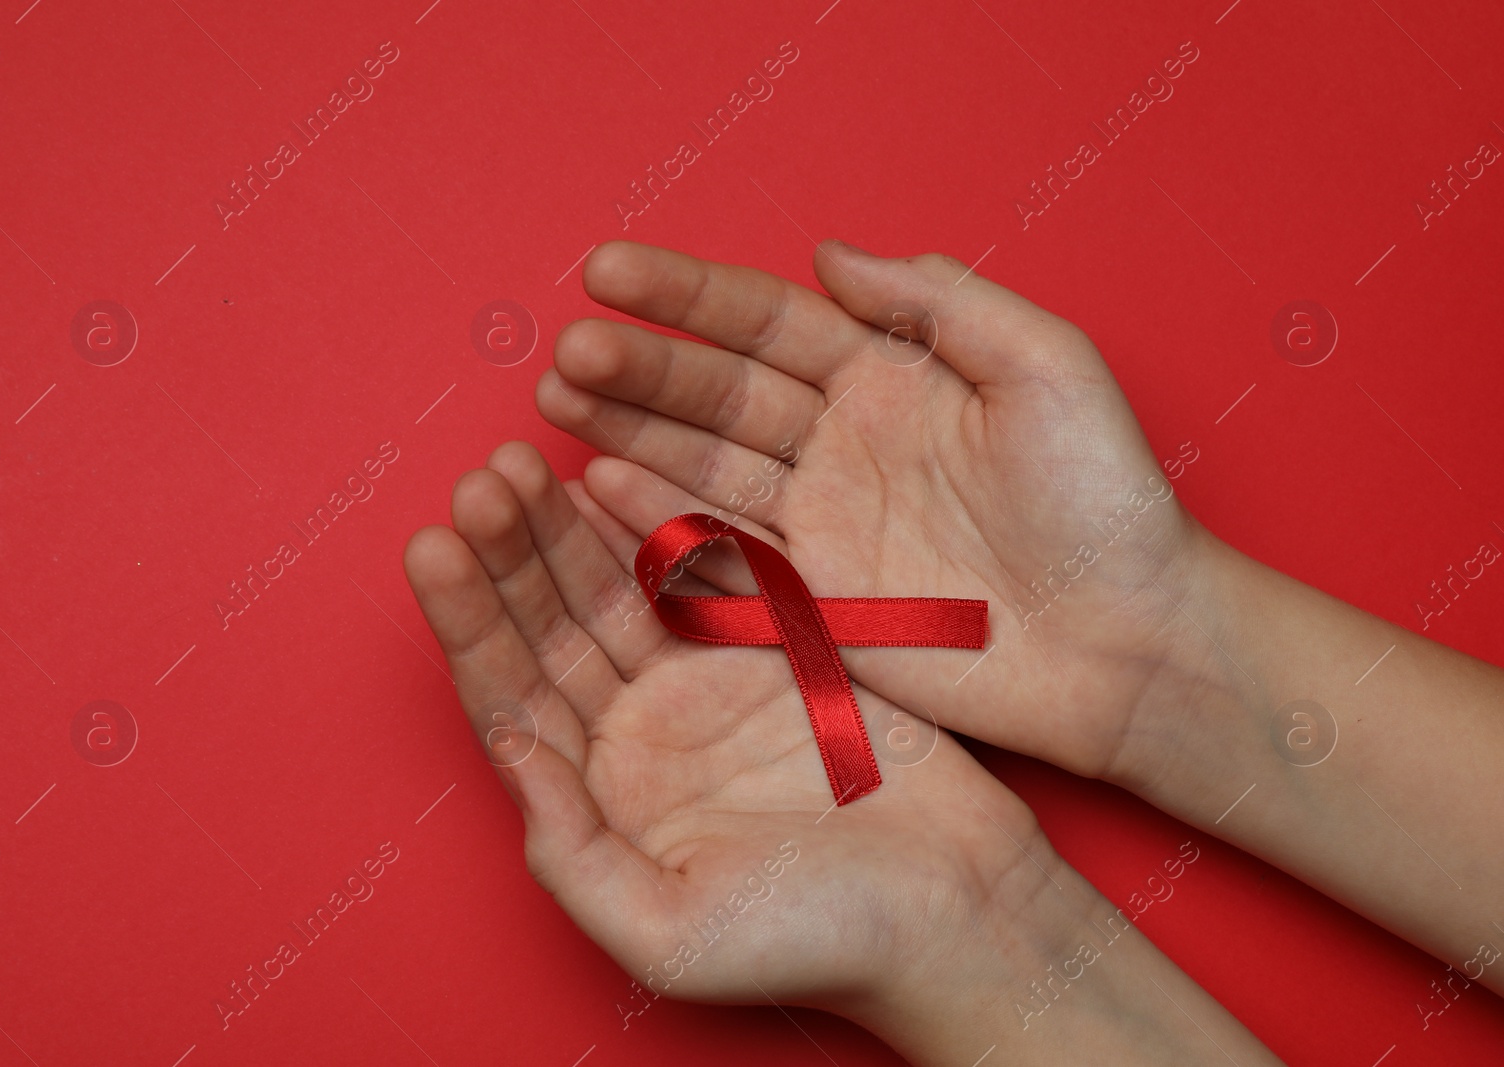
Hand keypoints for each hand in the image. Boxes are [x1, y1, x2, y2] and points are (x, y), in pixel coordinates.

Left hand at [401, 441, 1077, 1040]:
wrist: (956, 910)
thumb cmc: (813, 944)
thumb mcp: (668, 933)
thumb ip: (573, 856)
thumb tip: (509, 750)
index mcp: (601, 798)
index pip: (513, 698)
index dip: (467, 624)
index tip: (433, 545)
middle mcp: (639, 732)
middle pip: (552, 628)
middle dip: (511, 554)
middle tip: (481, 478)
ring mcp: (705, 680)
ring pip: (615, 589)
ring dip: (568, 527)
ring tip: (525, 461)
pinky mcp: (773, 643)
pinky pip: (701, 571)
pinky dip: (660, 523)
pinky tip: (615, 474)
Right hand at [536, 240, 1209, 786]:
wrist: (1131, 644)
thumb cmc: (1107, 501)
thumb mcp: (1047, 366)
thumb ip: (940, 303)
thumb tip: (829, 255)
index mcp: (890, 376)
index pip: (767, 321)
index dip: (687, 295)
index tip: (608, 271)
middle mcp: (841, 442)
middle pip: (718, 392)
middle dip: (640, 368)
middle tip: (569, 351)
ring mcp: (820, 522)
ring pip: (703, 465)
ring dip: (628, 432)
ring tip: (554, 402)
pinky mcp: (811, 600)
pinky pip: (719, 553)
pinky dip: (658, 522)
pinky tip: (597, 485)